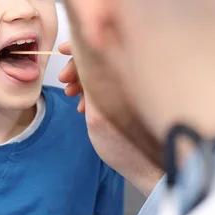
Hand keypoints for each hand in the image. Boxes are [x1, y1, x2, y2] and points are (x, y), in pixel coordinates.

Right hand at [57, 41, 161, 195]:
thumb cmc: (127, 147)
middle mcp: (134, 79)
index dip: (81, 46)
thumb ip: (90, 84)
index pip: (103, 48)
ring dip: (85, 81)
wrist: (150, 169)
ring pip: (105, 73)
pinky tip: (85, 106)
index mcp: (126, 77)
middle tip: (64, 82)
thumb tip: (83, 56)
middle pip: (103, 58)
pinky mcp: (134, 100)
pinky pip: (111, 86)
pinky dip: (96, 92)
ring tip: (72, 96)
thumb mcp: (97, 115)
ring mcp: (135, 90)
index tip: (63, 50)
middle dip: (79, 67)